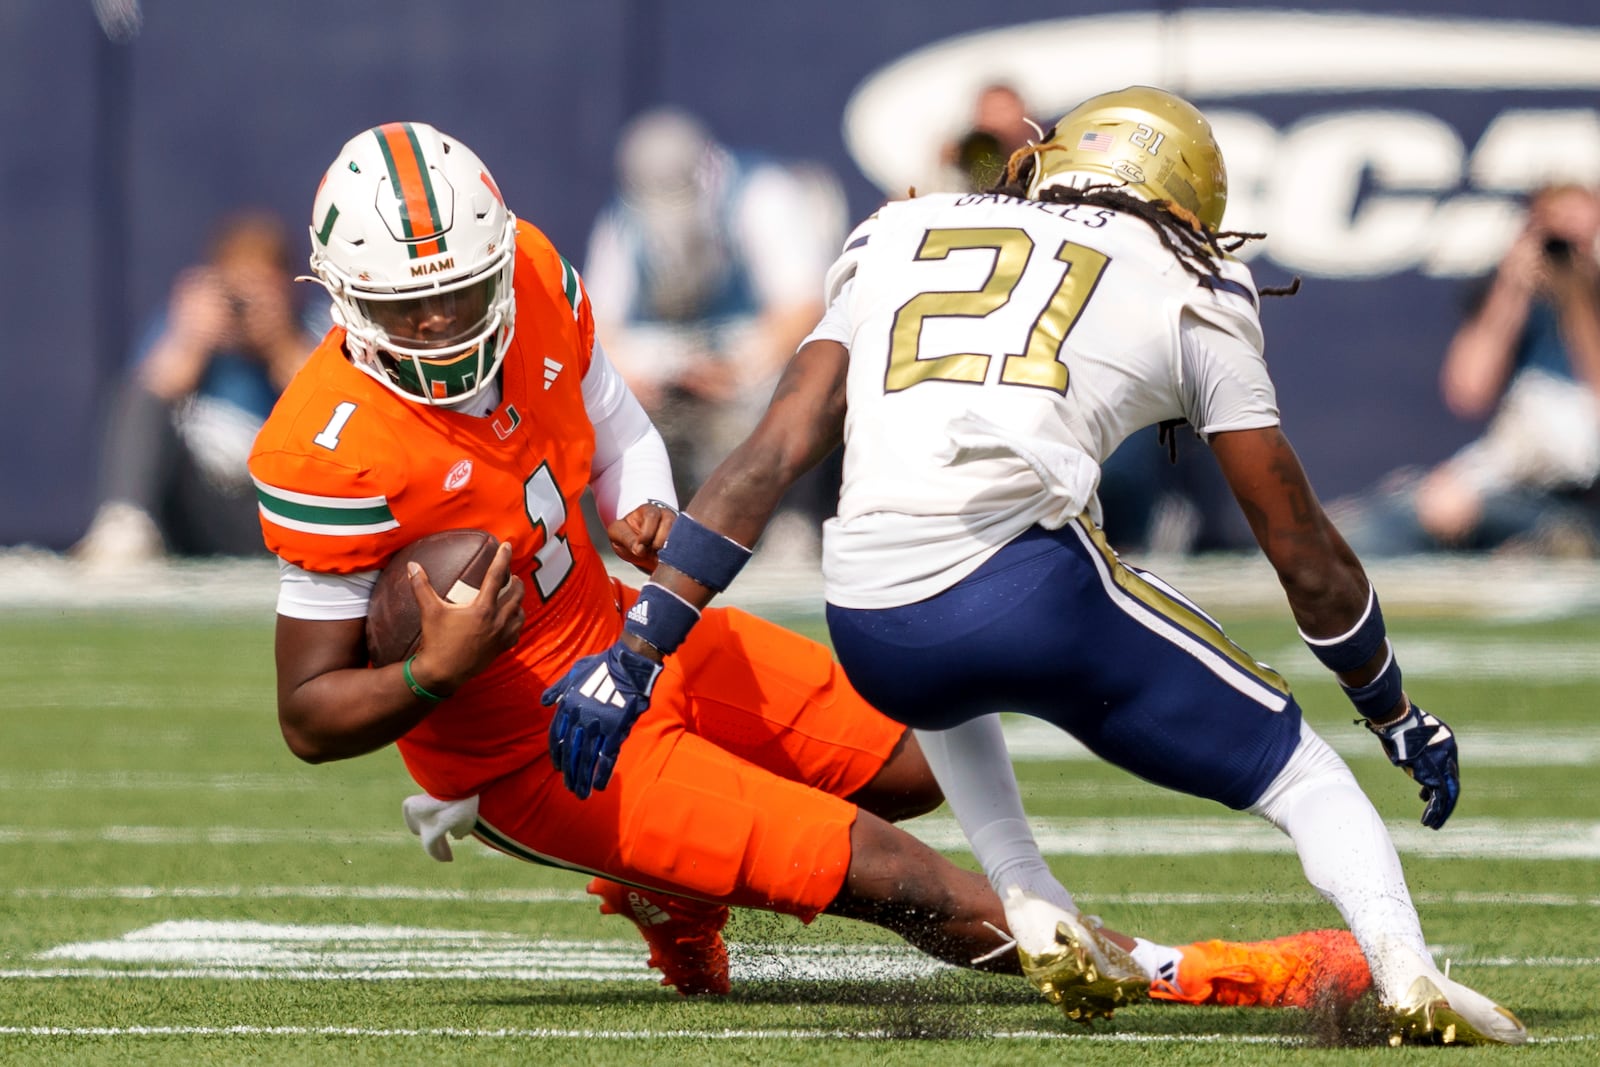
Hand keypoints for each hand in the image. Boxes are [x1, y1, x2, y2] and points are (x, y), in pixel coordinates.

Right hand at [408, 542, 523, 694]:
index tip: (508, 546)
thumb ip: (421, 586)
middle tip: (511, 576)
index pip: (496, 576)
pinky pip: (516, 632)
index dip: (503, 559)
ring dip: (519, 602)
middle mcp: (497, 621)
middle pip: (516, 594)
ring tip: (514, 596)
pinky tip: (512, 620)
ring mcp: (501, 636)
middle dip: (516, 582)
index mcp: (482, 608)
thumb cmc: (436, 641)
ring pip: (519, 614)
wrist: (442, 673)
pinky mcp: (501, 648)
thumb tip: (412, 565)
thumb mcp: (429, 611)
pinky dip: (516, 623)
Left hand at [543, 641, 660, 798]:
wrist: (628, 663)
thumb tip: (543, 702)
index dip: (556, 754)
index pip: (555, 737)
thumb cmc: (601, 665)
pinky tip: (600, 786)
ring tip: (581, 793)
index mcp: (567, 706)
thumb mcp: (573, 672)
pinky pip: (607, 756)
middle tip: (569, 788)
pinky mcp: (616, 730)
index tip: (557, 768)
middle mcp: (579, 719)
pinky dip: (603, 773)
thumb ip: (557, 689)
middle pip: (570, 752)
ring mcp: (597, 726)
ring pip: (586, 758)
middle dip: (569, 773)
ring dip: (582, 778)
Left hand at [607, 502, 676, 572]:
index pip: (652, 516)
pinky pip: (686, 548)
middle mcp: (666, 517)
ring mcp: (677, 529)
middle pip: (669, 526)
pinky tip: (668, 563)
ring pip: (680, 538)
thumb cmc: (627, 534)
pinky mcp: (683, 542)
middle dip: (658, 544)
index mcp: (649, 510)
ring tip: (658, 558)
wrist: (638, 544)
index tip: (640, 547)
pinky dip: (677, 558)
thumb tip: (640, 550)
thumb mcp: (617, 533)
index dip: (646, 533)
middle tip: (650, 554)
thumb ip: (626, 539)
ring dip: (668, 552)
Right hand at [1365, 703, 1459, 829]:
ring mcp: (1442, 767)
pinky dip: (1434, 811)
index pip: (1447, 773)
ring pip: (1446, 796)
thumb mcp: (1411, 739)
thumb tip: (1406, 763)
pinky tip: (1427, 821)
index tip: (1425, 797)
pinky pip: (1438, 798)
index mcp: (1447, 747)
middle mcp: (1449, 758)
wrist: (1399, 722)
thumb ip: (1414, 751)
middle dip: (1444, 806)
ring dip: (1439, 813)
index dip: (1439, 787)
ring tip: (1432, 826)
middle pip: (1451, 787)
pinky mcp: (1434, 776)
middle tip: (1438, 819)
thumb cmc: (1399, 727)